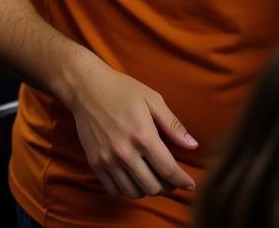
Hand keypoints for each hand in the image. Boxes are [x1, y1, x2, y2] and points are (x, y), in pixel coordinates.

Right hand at [69, 53, 196, 198]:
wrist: (85, 85)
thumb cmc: (121, 89)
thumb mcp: (152, 99)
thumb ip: (173, 125)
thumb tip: (193, 146)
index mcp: (142, 135)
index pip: (169, 171)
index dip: (183, 181)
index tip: (189, 184)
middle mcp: (124, 151)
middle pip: (153, 187)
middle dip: (167, 186)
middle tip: (170, 178)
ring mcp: (107, 158)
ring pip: (134, 192)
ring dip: (146, 189)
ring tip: (151, 177)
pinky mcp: (94, 161)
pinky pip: (113, 189)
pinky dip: (126, 189)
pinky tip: (131, 177)